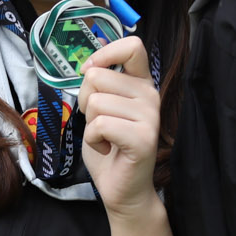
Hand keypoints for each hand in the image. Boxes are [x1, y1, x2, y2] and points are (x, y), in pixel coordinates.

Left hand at [76, 35, 161, 220]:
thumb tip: (91, 58)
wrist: (122, 190)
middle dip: (85, 100)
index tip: (90, 71)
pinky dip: (93, 140)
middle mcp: (150, 96)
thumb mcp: (101, 107)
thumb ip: (100, 83)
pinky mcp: (143, 139)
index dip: (105, 53)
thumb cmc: (109, 147)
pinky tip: (106, 149)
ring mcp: (150, 117)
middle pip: (98, 76)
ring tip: (105, 138)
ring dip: (89, 124)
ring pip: (96, 102)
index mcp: (142, 84)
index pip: (132, 46)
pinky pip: (100, 124)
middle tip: (99, 123)